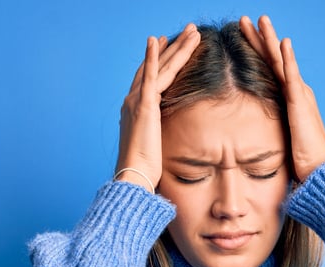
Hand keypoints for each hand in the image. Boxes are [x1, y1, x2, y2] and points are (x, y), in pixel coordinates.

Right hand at [116, 23, 200, 191]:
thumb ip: (160, 136)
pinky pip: (150, 75)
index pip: (150, 79)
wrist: (134, 176)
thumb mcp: (155, 148)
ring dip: (176, 47)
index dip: (160, 60)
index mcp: (136, 111)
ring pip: (160, 67)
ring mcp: (137, 101)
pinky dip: (152, 56)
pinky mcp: (143, 105)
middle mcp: (133, 101)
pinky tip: (156, 39)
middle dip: (172, 48)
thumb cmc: (145, 170)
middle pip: (156, 67)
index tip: (168, 45)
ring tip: (191, 31)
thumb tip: (168, 142)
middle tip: (187, 31)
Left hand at [239, 15, 324, 183]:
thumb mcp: (278, 138)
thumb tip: (244, 133)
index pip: (269, 68)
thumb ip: (266, 129)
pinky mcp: (301, 104)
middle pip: (273, 58)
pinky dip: (288, 59)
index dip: (256, 51)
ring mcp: (299, 95)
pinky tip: (283, 43)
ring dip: (271, 39)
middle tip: (246, 19)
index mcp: (289, 99)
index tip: (243, 35)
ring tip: (261, 20)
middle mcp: (295, 92)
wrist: (319, 171)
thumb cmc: (299, 160)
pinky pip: (292, 77)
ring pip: (281, 61)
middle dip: (260, 37)